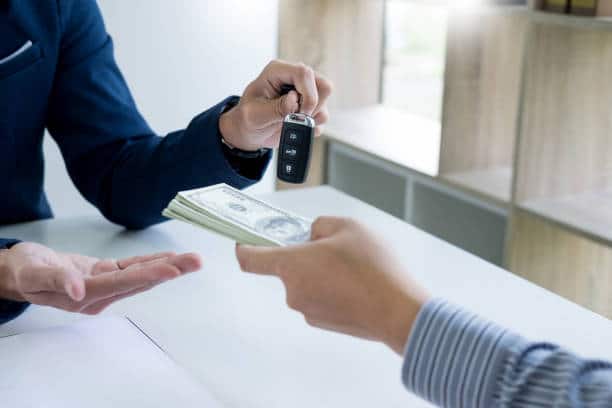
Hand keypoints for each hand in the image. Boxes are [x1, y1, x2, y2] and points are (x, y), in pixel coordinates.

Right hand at [0, 242, 200, 314]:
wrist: (17, 272)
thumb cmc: (22, 272)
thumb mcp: (31, 273)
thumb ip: (55, 279)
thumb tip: (77, 288)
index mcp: (83, 297)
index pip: (121, 283)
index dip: (149, 274)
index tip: (173, 268)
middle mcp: (99, 294)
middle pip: (139, 280)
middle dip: (170, 270)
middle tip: (196, 261)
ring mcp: (104, 285)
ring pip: (140, 275)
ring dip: (167, 265)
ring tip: (193, 259)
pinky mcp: (105, 275)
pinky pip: (132, 268)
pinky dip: (151, 261)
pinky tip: (171, 258)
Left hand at [219, 59, 332, 150]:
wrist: (249, 132)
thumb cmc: (247, 118)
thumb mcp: (254, 114)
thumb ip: (275, 108)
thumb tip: (295, 100)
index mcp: (278, 71)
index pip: (304, 73)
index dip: (308, 94)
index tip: (299, 113)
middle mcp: (294, 78)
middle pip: (323, 85)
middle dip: (313, 107)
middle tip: (296, 119)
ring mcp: (304, 92)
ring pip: (325, 102)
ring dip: (311, 117)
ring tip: (291, 123)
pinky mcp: (310, 106)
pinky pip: (323, 116)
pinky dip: (312, 126)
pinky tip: (296, 127)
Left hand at [236, 217, 429, 354]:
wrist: (398, 311)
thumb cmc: (374, 268)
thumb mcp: (348, 227)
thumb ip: (320, 225)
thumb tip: (313, 236)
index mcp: (292, 265)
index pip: (250, 259)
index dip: (244, 246)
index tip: (244, 240)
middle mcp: (293, 291)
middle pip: (288, 267)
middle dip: (306, 255)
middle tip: (333, 247)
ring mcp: (308, 311)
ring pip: (307, 282)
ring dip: (321, 272)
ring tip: (353, 267)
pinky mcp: (324, 323)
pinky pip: (320, 298)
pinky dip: (332, 289)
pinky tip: (357, 284)